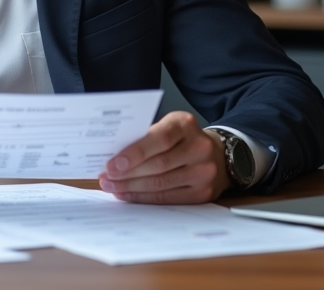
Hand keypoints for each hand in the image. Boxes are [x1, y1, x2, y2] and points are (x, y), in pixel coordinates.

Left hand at [98, 111, 229, 203]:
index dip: (134, 153)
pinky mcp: (202, 193)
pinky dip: (144, 198)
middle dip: (127, 174)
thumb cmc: (182, 138)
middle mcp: (199, 148)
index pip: (159, 139)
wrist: (217, 154)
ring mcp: (204, 173)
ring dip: (131, 188)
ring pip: (160, 184)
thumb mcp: (168, 126)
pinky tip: (128, 194)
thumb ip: (146, 136)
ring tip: (112, 187)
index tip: (112, 164)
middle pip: (157, 165)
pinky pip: (167, 199)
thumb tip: (113, 155)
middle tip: (106, 177)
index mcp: (186, 125)